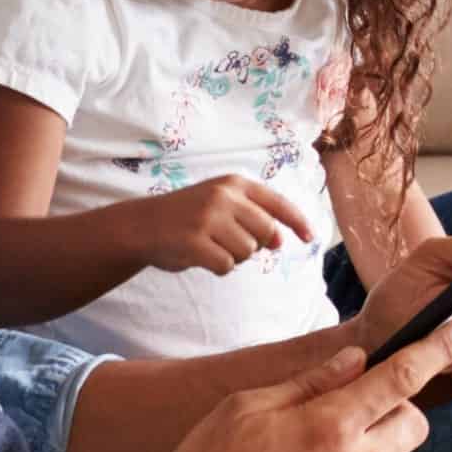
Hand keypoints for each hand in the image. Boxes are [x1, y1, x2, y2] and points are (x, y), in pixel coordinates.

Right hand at [132, 175, 313, 276]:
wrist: (142, 224)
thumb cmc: (188, 216)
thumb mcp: (220, 202)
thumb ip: (252, 215)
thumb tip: (280, 241)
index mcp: (234, 183)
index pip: (277, 204)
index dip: (298, 222)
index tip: (310, 237)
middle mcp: (224, 196)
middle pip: (267, 232)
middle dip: (255, 244)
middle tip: (229, 241)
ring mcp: (208, 218)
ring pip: (247, 252)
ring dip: (233, 256)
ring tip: (210, 245)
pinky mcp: (195, 241)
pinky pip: (226, 266)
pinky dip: (217, 268)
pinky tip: (200, 256)